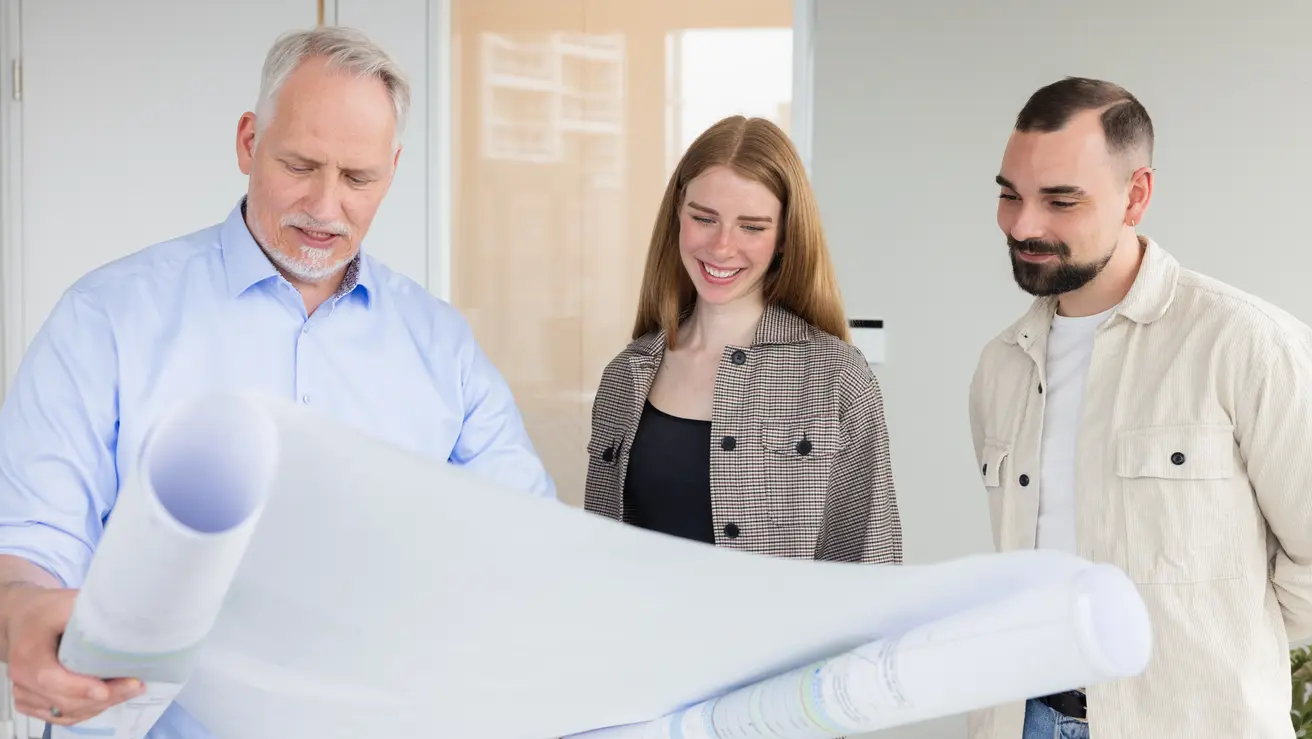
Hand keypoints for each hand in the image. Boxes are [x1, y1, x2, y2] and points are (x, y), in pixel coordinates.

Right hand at [4, 586, 144, 724]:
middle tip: (136, 685)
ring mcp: (25, 694)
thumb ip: (91, 612)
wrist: (22, 620)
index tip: (105, 690)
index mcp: (28, 653)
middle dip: (103, 697)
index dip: (78, 687)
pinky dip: (87, 711)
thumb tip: (129, 616)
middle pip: (64, 700)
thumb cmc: (46, 610)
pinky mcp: (32, 702)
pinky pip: (61, 716)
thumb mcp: (65, 603)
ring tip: (130, 689)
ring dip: (100, 705)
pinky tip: (110, 698)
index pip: (50, 678)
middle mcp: (23, 679)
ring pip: (66, 712)